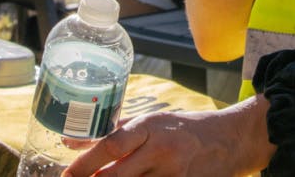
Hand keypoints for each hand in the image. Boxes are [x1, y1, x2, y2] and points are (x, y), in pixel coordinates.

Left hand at [64, 106, 268, 176]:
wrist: (228, 141)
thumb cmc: (183, 129)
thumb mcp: (150, 121)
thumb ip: (113, 131)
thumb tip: (70, 141)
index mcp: (150, 128)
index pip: (112, 145)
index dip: (85, 162)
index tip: (66, 174)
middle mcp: (161, 151)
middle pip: (117, 176)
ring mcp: (173, 175)